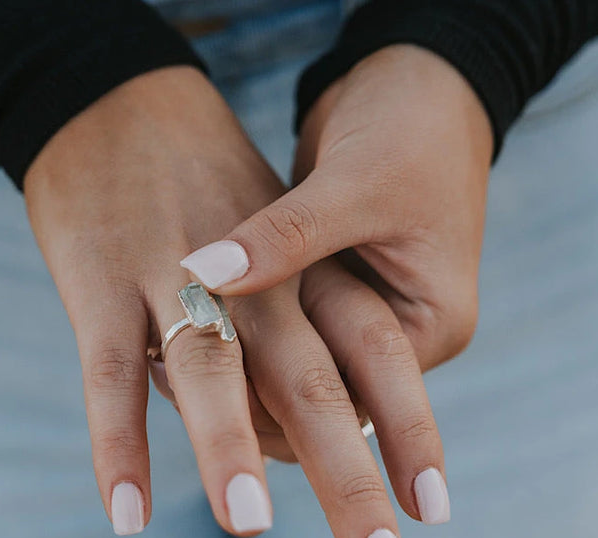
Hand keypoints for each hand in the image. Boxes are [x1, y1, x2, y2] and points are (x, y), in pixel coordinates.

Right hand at [26, 67, 431, 537]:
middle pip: (314, 388)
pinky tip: (127, 516)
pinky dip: (118, 444)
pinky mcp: (100, 281)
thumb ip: (296, 336)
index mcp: (306, 272)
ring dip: (230, 449)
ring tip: (250, 525)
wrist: (121, 97)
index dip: (410, 434)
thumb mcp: (276, 249)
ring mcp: (174, 275)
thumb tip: (307, 441)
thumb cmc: (207, 191)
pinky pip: (111, 374)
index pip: (376, 361)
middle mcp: (257, 281)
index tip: (435, 512)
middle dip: (351, 484)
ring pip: (212, 374)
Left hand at [180, 45, 492, 371]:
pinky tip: (187, 320)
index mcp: (432, 326)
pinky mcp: (334, 288)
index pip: (353, 400)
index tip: (205, 385)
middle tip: (169, 376)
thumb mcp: (353, 184)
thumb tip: (204, 276)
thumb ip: (285, 237)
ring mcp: (367, 313)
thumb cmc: (410, 127)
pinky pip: (284, 325)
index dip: (280, 401)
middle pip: (324, 396)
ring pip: (297, 365)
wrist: (417, 78)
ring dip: (243, 362)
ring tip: (165, 356)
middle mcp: (402, 333)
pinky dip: (245, 326)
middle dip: (255, 394)